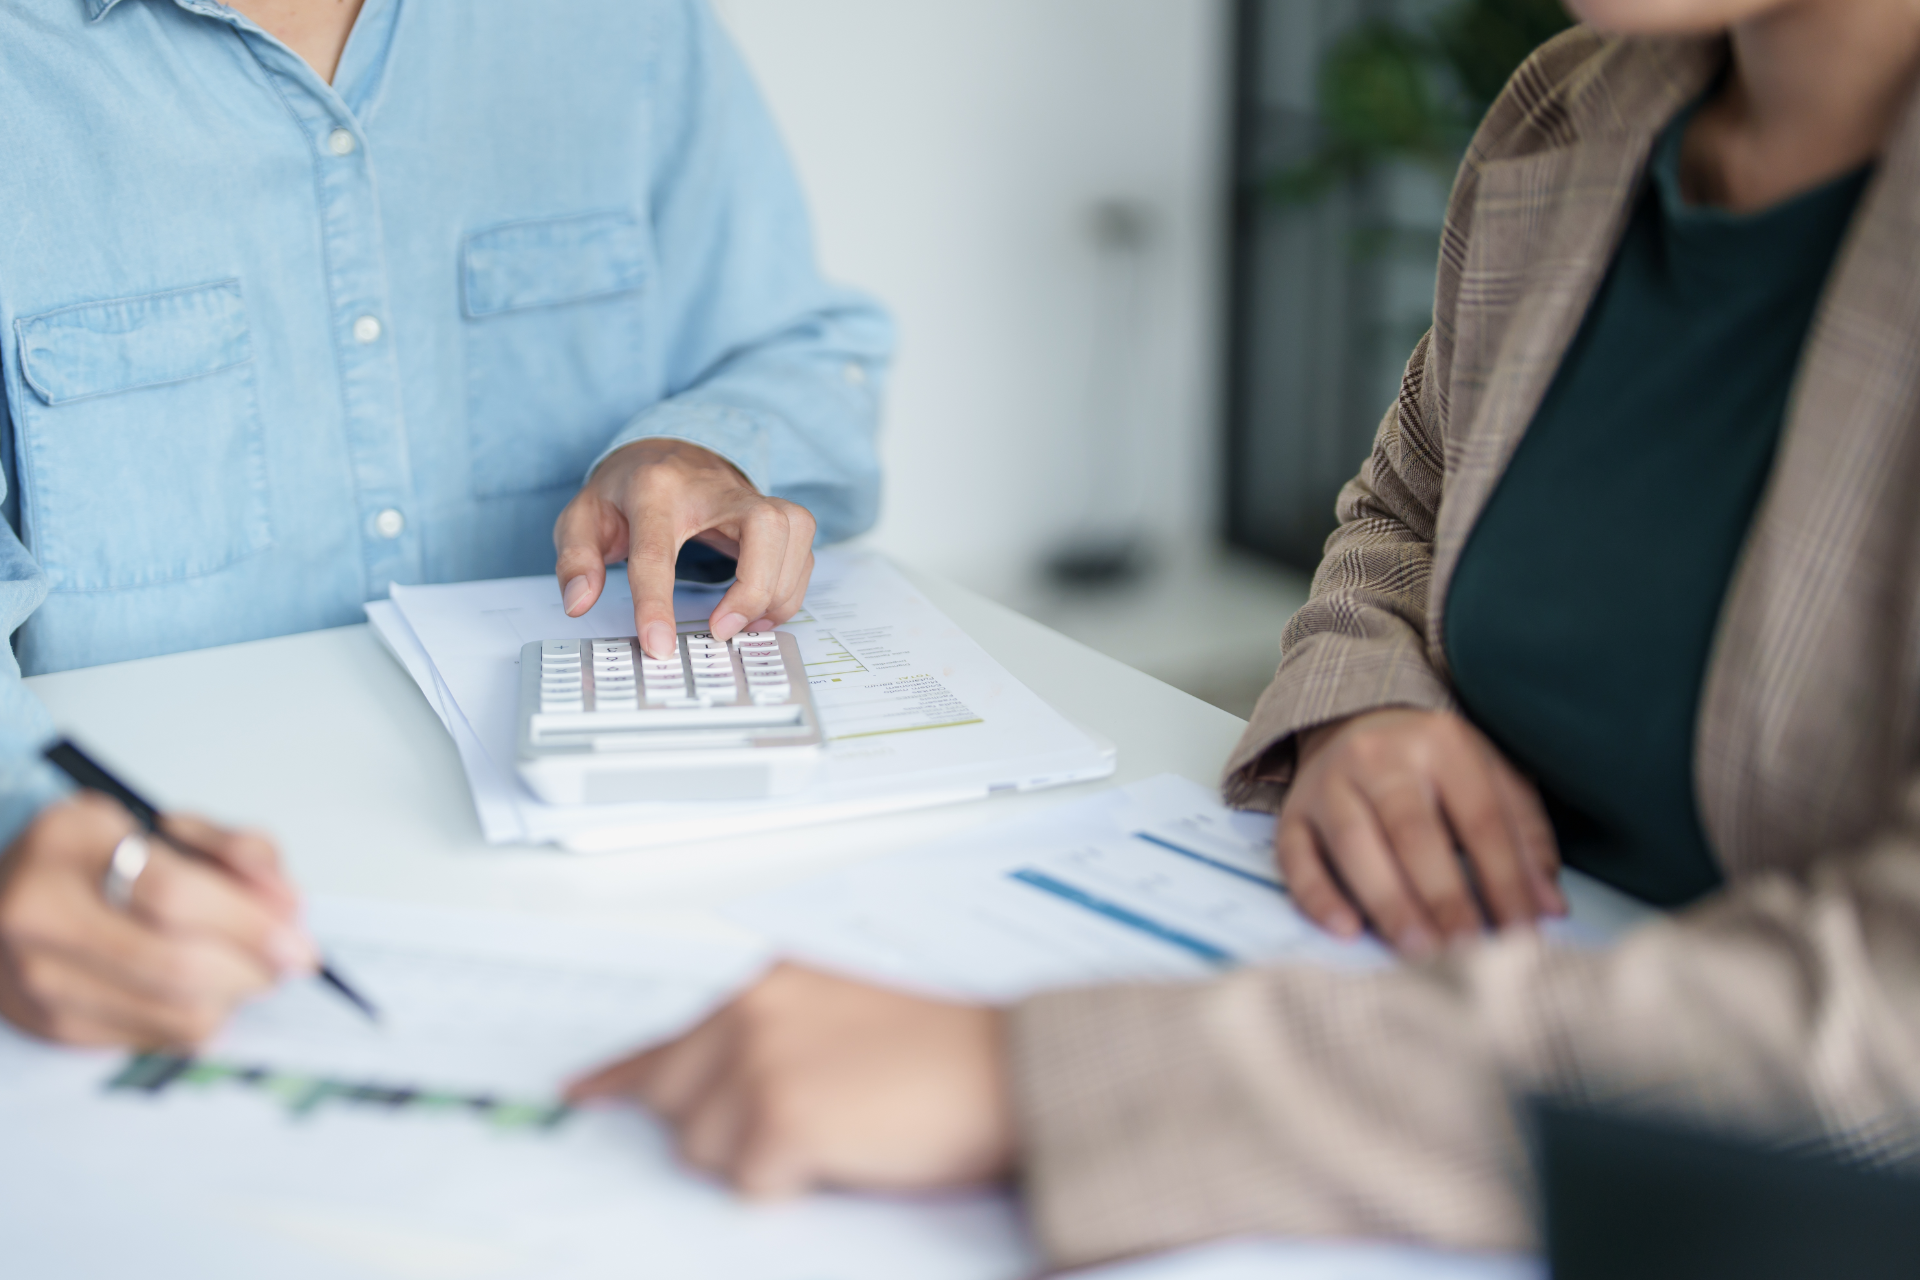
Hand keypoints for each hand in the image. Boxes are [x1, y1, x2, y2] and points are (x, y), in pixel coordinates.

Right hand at [0, 794, 316, 1046]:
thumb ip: (235, 850)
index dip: (249, 924)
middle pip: (177, 969)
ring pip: (175, 1016)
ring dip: (235, 998)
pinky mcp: (55, 1028)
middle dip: (254, 971)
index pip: (176, 897)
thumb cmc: (96, 857)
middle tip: (287, 960)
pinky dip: (202, 1018)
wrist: (6, 897)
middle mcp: (41, 918)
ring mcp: (41, 981)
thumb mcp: (162, 825)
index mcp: (69, 846)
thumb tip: (288, 905)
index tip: (299, 940)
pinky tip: (207, 990)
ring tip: (248, 970)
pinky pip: (158, 1040)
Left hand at [553, 438, 817, 659]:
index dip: (656, 603)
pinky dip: (788, 589)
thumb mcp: (582, 518)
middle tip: (724, 630)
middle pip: (763, 527)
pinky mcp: (774, 512)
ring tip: (745, 624)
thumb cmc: (625, 492)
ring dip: (778, 590)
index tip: (659, 647)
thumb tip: (579, 602)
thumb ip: (576, 559)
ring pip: (795, 531)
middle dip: (754, 588)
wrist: (664, 454)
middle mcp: (713, 486)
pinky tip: (759, 611)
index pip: (658, 550)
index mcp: (654, 489)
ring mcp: (750, 495)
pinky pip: (802, 550)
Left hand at [567, 965, 1014, 1197]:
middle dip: (717, 1130)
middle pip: (672, 1103)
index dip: (621, 1075)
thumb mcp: (842, 1020)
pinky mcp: (781, 1117)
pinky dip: (791, 1186)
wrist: (1013, 1071)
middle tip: (789, 1130)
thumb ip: (768, 1039)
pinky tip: (846, 1152)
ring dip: (757, 1159)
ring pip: (701, 1151)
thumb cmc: (943, 1057)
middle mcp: (752, 1010)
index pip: (665, 1035)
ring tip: (837, 1133)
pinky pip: (748, 1184)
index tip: (581, 1094)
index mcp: (766, 983)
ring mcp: (761, 1062)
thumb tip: (701, 1096)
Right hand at [1277, 708, 1564, 955]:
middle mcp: (1379, 756)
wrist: (1355, 720)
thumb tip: (1549, 909)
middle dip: (1443, 896)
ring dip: (1387, 901)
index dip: (1503, 879)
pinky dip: (1318, 895)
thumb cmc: (1434, 764)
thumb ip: (1523, 837)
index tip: (1521, 933)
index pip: (1479, 819)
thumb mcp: (1490, 778)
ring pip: (1354, 843)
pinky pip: (1296, 855)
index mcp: (1442, 743)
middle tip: (1465, 951)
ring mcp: (1329, 782)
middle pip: (1413, 831)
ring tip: (1418, 950)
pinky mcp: (1292, 811)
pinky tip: (1346, 930)